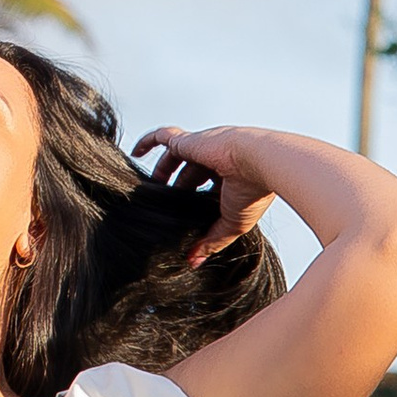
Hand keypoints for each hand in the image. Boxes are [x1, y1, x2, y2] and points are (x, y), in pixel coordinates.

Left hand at [133, 124, 278, 267]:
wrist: (260, 163)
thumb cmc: (253, 192)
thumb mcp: (232, 224)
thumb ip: (212, 241)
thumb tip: (195, 261)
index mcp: (231, 176)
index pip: (209, 187)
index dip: (196, 201)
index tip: (185, 218)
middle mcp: (216, 159)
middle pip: (190, 173)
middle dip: (177, 189)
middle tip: (164, 207)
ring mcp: (201, 148)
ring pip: (175, 156)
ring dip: (162, 172)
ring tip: (150, 190)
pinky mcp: (188, 141)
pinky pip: (163, 135)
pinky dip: (148, 142)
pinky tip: (136, 154)